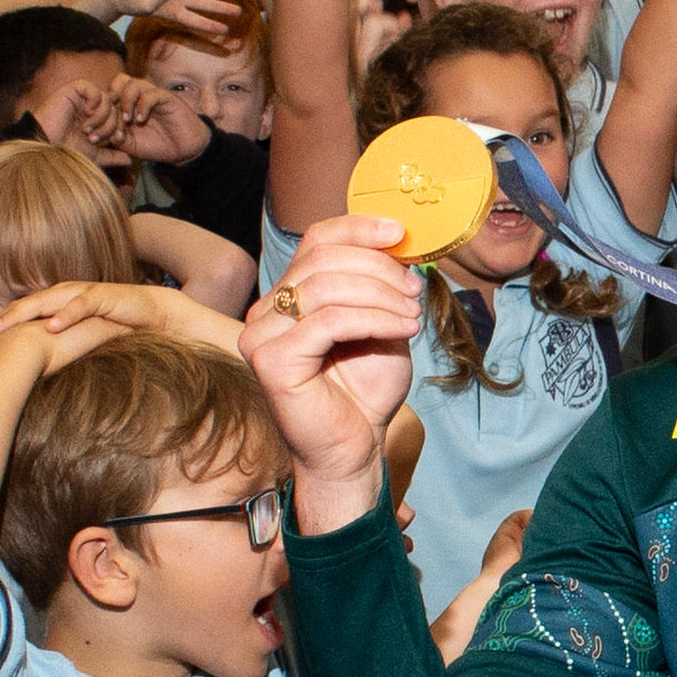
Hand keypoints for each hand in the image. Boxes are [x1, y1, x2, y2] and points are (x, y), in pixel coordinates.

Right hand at [242, 217, 424, 524]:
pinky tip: (402, 329)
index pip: (317, 240)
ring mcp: (261, 334)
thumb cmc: (365, 390)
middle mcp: (266, 310)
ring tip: (412, 315)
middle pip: (323, 259)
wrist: (354, 448)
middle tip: (415, 290)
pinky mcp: (269, 360)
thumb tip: (400, 241)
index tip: (400, 233)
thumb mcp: (383, 322)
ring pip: (326, 287)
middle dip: (379, 268)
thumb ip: (383, 284)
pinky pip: (327, 321)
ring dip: (381, 295)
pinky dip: (373, 319)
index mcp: (289, 294)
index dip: (358, 228)